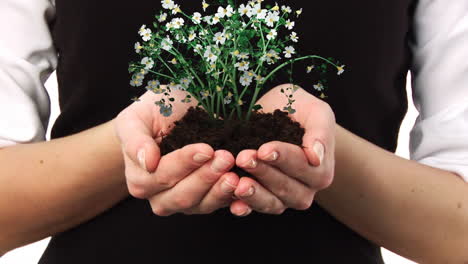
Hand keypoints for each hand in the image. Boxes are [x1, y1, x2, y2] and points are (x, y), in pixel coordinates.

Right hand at [114, 89, 238, 215]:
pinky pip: (221, 206)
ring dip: (221, 191)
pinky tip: (245, 190)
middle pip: (183, 196)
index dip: (185, 164)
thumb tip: (148, 161)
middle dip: (205, 177)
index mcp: (141, 180)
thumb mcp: (136, 118)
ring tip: (236, 174)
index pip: (163, 176)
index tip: (206, 149)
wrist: (173, 114)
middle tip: (226, 158)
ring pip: (203, 205)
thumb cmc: (152, 114)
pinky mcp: (208, 200)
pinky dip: (235, 201)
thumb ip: (135, 139)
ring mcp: (186, 201)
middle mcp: (161, 197)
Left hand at [229, 84, 335, 215]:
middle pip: (285, 188)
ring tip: (238, 183)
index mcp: (320, 171)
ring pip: (271, 203)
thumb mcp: (316, 112)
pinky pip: (254, 209)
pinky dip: (244, 208)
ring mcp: (283, 198)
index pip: (303, 167)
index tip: (264, 149)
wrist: (281, 114)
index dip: (283, 159)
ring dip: (254, 194)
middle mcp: (305, 190)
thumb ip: (321, 132)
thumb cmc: (300, 110)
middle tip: (244, 158)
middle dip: (263, 173)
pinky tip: (233, 204)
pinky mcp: (263, 201)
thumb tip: (316, 157)